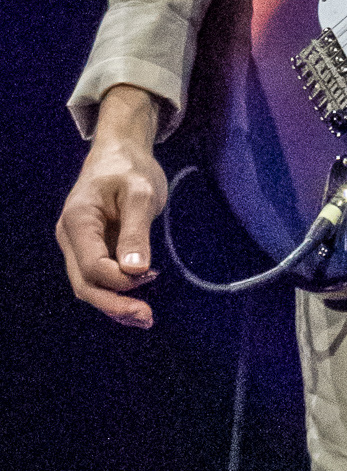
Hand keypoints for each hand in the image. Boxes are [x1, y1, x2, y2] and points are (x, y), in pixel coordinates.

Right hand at [56, 85, 166, 329]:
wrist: (121, 152)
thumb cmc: (131, 168)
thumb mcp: (140, 193)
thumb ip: (136, 232)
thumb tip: (136, 271)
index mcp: (77, 221)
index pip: (92, 266)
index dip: (120, 279)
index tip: (151, 273)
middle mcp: (70, 237)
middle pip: (85, 284)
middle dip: (114, 304)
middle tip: (147, 317)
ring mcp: (77, 245)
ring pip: (88, 286)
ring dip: (114, 305)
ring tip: (145, 318)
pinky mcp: (90, 248)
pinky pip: (98, 278)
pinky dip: (115, 293)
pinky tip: (136, 305)